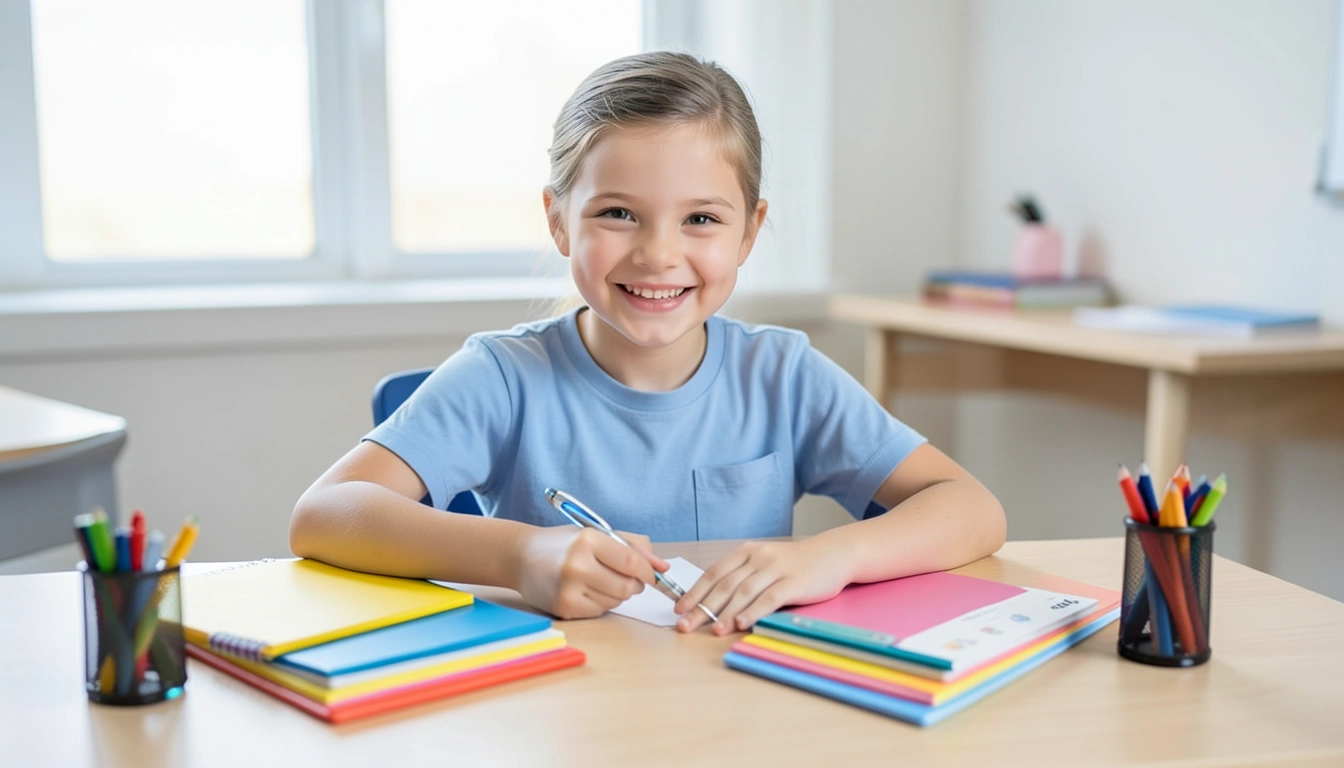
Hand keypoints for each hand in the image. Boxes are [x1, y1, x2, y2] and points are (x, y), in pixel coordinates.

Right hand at [516, 526, 669, 619]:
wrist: (521, 557)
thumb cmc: (563, 544)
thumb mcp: (595, 533)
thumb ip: (633, 545)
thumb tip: (663, 567)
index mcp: (587, 540)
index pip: (631, 561)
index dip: (647, 571)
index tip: (651, 574)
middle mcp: (577, 565)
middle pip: (627, 586)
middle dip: (634, 584)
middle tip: (625, 577)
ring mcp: (569, 589)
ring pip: (616, 600)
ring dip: (616, 593)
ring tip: (599, 579)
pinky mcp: (564, 608)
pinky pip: (600, 611)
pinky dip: (600, 603)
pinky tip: (586, 590)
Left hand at [674, 538, 850, 634]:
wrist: (833, 554)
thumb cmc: (794, 564)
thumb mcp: (765, 563)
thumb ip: (742, 577)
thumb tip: (712, 603)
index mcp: (746, 552)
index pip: (714, 573)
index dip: (695, 592)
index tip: (679, 609)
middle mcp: (758, 557)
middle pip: (724, 585)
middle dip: (702, 607)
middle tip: (685, 626)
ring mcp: (776, 568)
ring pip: (744, 592)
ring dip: (725, 613)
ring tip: (711, 630)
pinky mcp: (794, 582)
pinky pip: (769, 599)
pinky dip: (752, 612)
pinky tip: (741, 624)